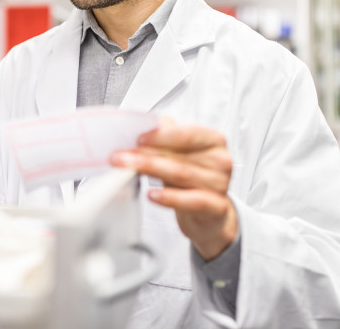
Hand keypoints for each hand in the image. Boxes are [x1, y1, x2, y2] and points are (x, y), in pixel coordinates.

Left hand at [110, 118, 237, 260]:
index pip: (185, 134)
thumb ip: (166, 137)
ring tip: (127, 170)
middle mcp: (220, 160)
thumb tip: (145, 125)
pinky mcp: (217, 207)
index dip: (159, 135)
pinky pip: (191, 201)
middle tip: (119, 156)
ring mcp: (220, 184)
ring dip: (150, 170)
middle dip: (145, 154)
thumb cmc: (192, 177)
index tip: (136, 138)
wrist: (209, 213)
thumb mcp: (181, 153)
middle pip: (178, 155)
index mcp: (213, 140)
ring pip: (181, 175)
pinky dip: (169, 197)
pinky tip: (152, 195)